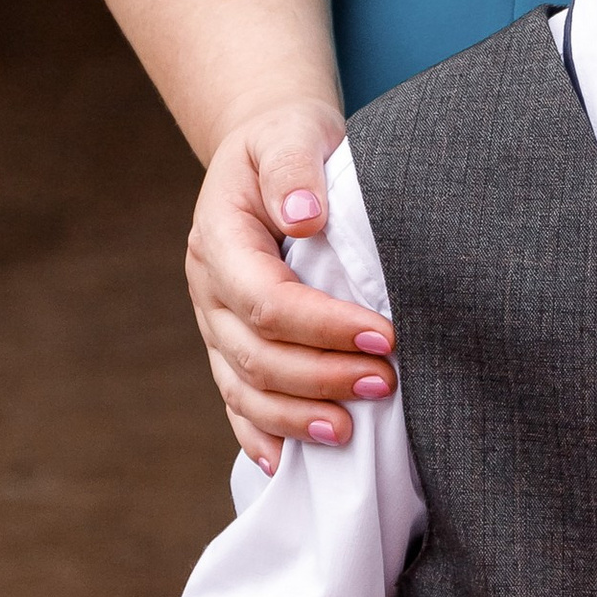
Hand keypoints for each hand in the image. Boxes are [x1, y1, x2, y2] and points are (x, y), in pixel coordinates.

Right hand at [187, 100, 394, 469]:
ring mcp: (215, 324)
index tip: (384, 337)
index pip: (266, 300)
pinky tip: (286, 464)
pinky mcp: (229, 346)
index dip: (324, 327)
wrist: (265, 157)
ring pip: (243, 388)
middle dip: (321, 376)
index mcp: (219, 238)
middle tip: (387, 382)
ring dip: (295, 416)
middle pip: (256, 354)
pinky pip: (236, 400)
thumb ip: (295, 168)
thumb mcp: (290, 133)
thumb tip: (305, 216)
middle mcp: (209, 290)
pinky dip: (259, 434)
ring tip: (351, 431)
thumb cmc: (286, 144)